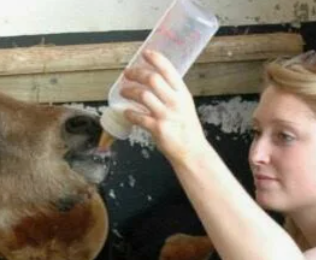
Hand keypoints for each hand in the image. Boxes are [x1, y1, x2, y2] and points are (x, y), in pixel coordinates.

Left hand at [119, 49, 209, 166]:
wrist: (192, 151)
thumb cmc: (186, 129)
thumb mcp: (185, 105)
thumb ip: (173, 94)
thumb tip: (156, 81)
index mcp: (183, 93)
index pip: (169, 70)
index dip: (156, 59)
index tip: (145, 53)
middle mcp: (175, 101)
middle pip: (152, 79)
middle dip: (137, 74)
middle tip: (127, 74)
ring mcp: (166, 115)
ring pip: (143, 96)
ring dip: (130, 92)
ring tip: (123, 91)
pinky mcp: (158, 128)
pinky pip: (138, 117)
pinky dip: (129, 114)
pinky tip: (126, 112)